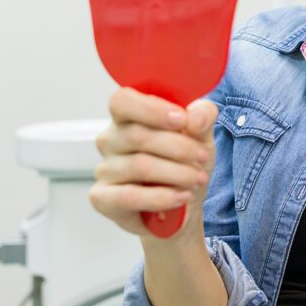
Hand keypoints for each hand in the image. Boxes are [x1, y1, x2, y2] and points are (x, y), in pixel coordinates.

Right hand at [90, 88, 217, 242]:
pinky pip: (130, 196)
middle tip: (201, 157)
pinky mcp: (103, 198)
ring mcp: (104, 169)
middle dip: (178, 147)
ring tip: (198, 179)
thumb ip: (202, 117)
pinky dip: (162, 197)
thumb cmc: (185, 163)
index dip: (151, 109)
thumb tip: (195, 117)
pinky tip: (181, 196)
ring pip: (138, 166)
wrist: (184, 204)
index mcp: (127, 116)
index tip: (181, 120)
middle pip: (137, 135)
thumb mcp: (201, 136)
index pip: (122, 101)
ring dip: (176, 173)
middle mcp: (110, 140)